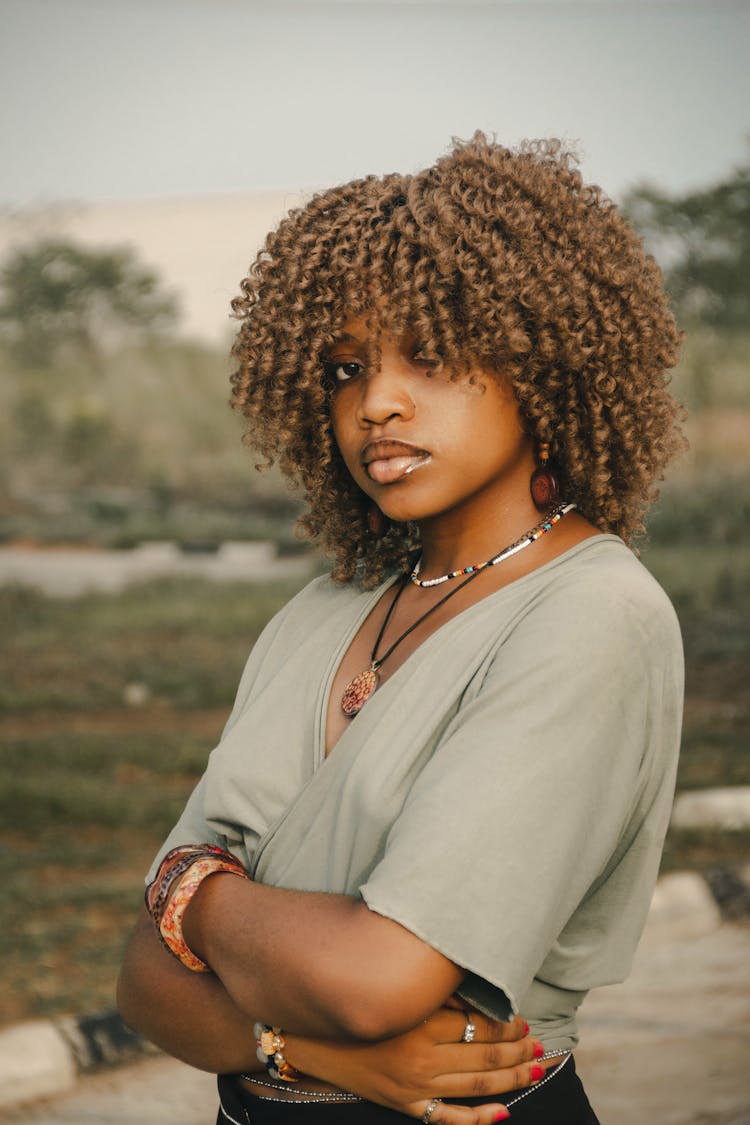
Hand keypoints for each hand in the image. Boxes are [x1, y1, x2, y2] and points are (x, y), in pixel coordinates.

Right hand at [287, 1008, 548, 1122]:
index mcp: (419, 1025)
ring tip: (534, 1068)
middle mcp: (420, 1060)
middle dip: (516, 1051)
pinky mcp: (406, 1107)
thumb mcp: (397, 993)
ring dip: (510, 1078)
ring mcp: (415, 1089)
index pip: (477, 1027)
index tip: (523, 1018)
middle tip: (539, 1043)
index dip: (506, 1024)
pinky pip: (449, 1119)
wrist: (317, 1042)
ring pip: (475, 1087)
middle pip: (483, 1058)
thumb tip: (475, 991)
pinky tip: (504, 1112)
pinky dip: (479, 1119)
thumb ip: (434, 992)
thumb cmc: (358, 1007)